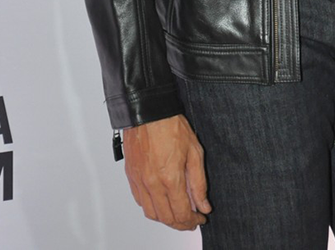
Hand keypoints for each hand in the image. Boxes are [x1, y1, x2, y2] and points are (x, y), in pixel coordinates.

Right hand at [122, 114, 211, 229]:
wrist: (149, 111)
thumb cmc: (171, 125)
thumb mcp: (195, 152)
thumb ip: (199, 183)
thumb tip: (203, 205)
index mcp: (170, 178)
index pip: (182, 213)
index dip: (193, 221)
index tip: (200, 219)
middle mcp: (152, 183)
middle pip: (166, 218)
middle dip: (180, 223)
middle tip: (190, 220)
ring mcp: (139, 181)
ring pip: (151, 213)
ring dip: (165, 218)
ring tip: (176, 213)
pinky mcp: (131, 175)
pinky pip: (139, 200)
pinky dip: (151, 207)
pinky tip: (160, 201)